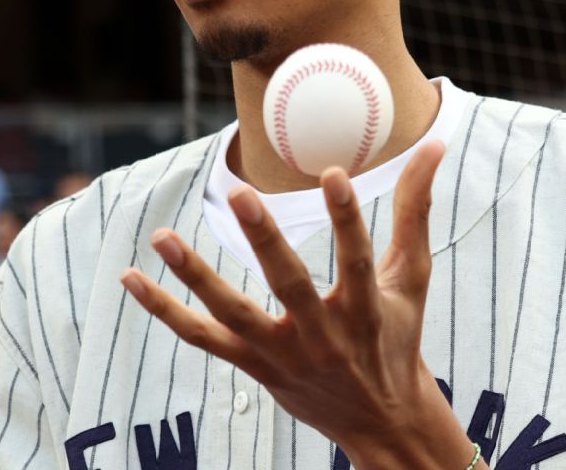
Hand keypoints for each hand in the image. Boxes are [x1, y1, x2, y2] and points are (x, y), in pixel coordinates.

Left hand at [122, 142, 475, 469]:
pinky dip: (165, 311)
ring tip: (162, 237)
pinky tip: (130, 278)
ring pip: (233, 316)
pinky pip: (202, 338)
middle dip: (265, 240)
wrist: (381, 421)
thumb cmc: (397, 337)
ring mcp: (281, 354)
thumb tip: (435, 144)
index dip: (346, 219)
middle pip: (289, 285)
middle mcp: (322, 336)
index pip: (357, 259)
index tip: (334, 173)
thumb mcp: (410, 278)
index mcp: (365, 311)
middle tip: (239, 193)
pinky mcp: (253, 366)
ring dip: (195, 278)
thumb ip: (414, 210)